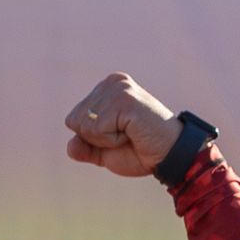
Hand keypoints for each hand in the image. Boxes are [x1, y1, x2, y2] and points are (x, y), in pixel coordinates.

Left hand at [65, 73, 182, 177]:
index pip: (72, 120)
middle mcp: (111, 83)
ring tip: (131, 133)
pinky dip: (112, 140)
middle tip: (126, 135)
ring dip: (106, 139)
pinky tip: (133, 132)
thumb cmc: (139, 151)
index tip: (119, 135)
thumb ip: (83, 147)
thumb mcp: (103, 151)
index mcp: (105, 89)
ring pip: (84, 125)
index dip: (92, 138)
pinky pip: (97, 128)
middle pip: (74, 121)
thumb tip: (70, 145)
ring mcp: (119, 88)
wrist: (169, 156)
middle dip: (96, 138)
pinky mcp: (125, 99)